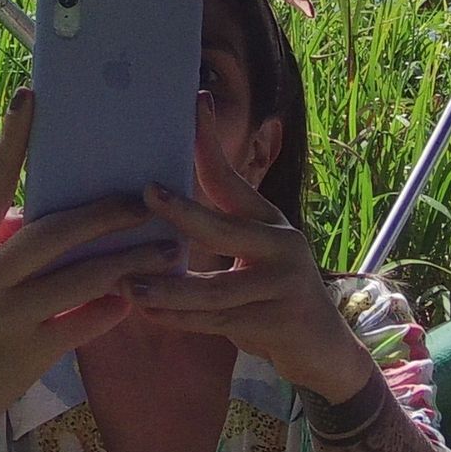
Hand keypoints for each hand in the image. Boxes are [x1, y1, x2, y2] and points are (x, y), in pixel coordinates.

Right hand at [0, 87, 183, 436]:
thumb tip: (54, 200)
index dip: (11, 141)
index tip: (31, 97)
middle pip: (49, 232)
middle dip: (103, 214)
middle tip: (142, 200)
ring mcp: (1, 317)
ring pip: (77, 280)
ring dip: (126, 261)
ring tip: (164, 249)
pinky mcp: (25, 355)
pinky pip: (80, 325)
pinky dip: (110, 308)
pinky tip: (134, 296)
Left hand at [124, 93, 374, 403]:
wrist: (323, 348)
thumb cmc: (272, 291)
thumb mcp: (254, 251)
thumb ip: (220, 225)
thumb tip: (162, 191)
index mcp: (270, 221)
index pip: (234, 178)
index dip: (212, 143)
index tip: (197, 103)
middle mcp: (282, 247)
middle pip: (224, 230)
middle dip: (184, 213)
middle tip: (148, 194)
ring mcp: (282, 288)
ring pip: (214, 289)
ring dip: (167, 287)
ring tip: (127, 283)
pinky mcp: (276, 325)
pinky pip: (216, 322)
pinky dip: (178, 318)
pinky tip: (146, 312)